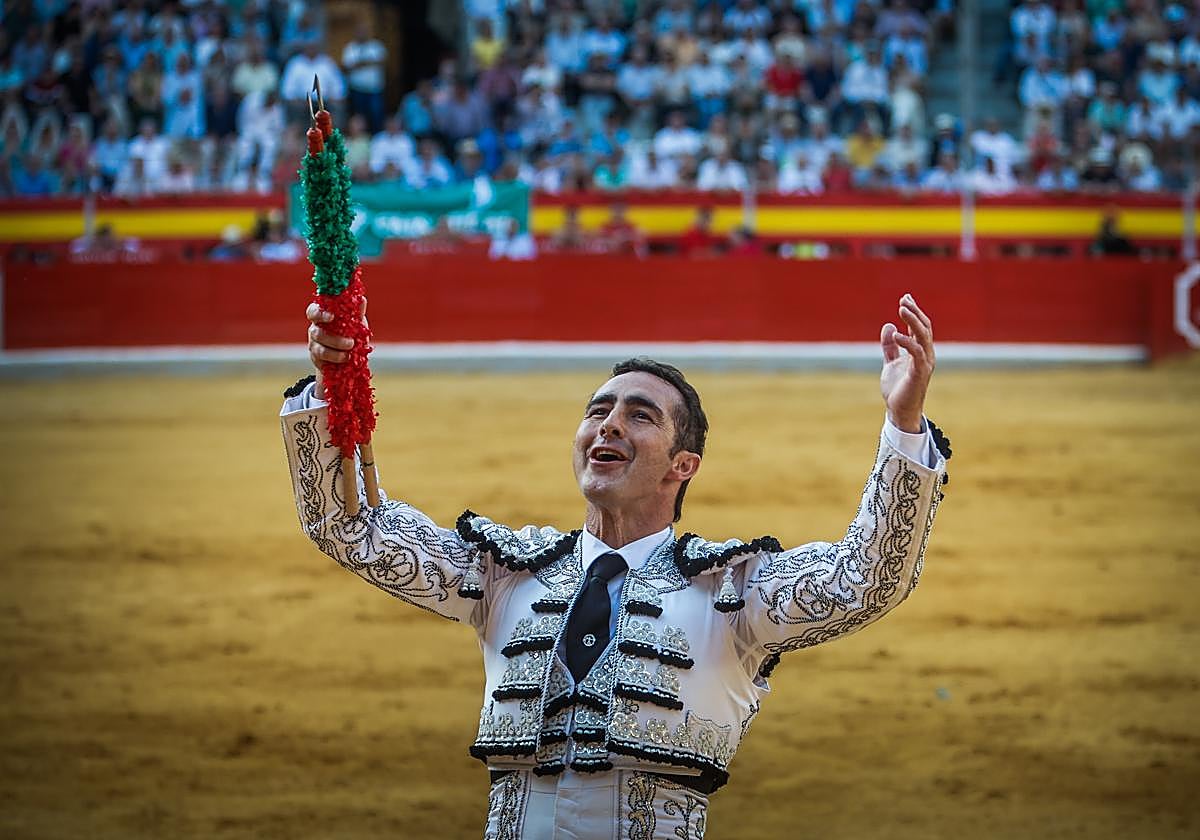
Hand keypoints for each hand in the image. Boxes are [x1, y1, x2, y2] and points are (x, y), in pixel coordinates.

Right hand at [306, 297, 366, 398]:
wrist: (349, 356)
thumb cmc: (351, 334)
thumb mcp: (356, 323)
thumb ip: (357, 312)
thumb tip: (362, 299)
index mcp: (322, 317)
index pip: (313, 312)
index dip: (319, 313)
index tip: (332, 317)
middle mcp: (315, 329)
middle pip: (316, 332)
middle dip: (334, 339)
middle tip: (351, 343)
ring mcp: (314, 345)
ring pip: (320, 348)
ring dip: (336, 351)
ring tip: (349, 353)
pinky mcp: (316, 358)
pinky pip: (322, 359)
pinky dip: (335, 359)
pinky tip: (345, 359)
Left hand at [879, 293, 934, 433]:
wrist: (899, 410)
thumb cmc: (898, 388)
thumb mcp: (890, 362)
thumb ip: (890, 346)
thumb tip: (889, 326)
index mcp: (920, 351)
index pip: (920, 327)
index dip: (914, 312)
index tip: (905, 298)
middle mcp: (926, 355)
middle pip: (924, 328)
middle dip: (915, 312)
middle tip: (903, 300)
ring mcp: (924, 363)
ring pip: (923, 336)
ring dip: (913, 321)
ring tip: (902, 309)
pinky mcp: (919, 373)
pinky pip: (916, 353)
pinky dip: (907, 342)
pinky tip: (896, 334)